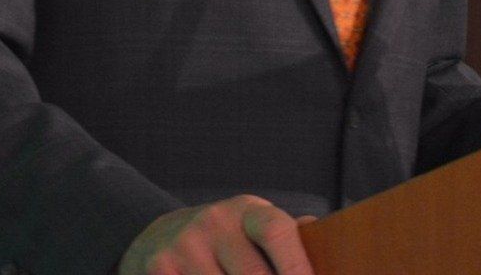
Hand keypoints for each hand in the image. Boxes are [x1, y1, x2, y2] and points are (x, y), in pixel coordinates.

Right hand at [117, 195, 313, 274]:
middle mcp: (214, 222)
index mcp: (247, 211)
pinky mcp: (160, 268)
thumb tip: (320, 235)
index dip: (296, 266)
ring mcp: (185, 246)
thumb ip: (289, 237)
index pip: (275, 230)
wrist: (160, 240)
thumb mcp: (254, 229)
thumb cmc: (226, 241)